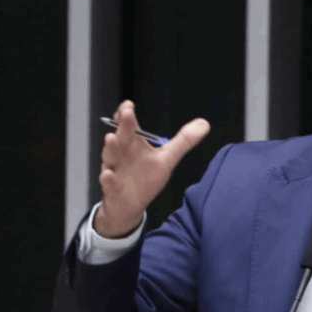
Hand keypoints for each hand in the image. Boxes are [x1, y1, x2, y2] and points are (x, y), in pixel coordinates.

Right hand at [95, 100, 210, 237]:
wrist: (130, 206)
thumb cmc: (145, 179)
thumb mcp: (167, 158)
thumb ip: (184, 141)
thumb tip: (204, 123)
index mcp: (133, 145)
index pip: (128, 125)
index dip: (126, 114)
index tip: (129, 105)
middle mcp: (122, 154)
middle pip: (121, 137)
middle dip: (122, 125)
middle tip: (125, 112)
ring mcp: (115, 170)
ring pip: (111, 157)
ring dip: (111, 148)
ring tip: (111, 138)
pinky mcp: (112, 189)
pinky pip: (108, 183)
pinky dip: (107, 179)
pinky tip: (107, 174)